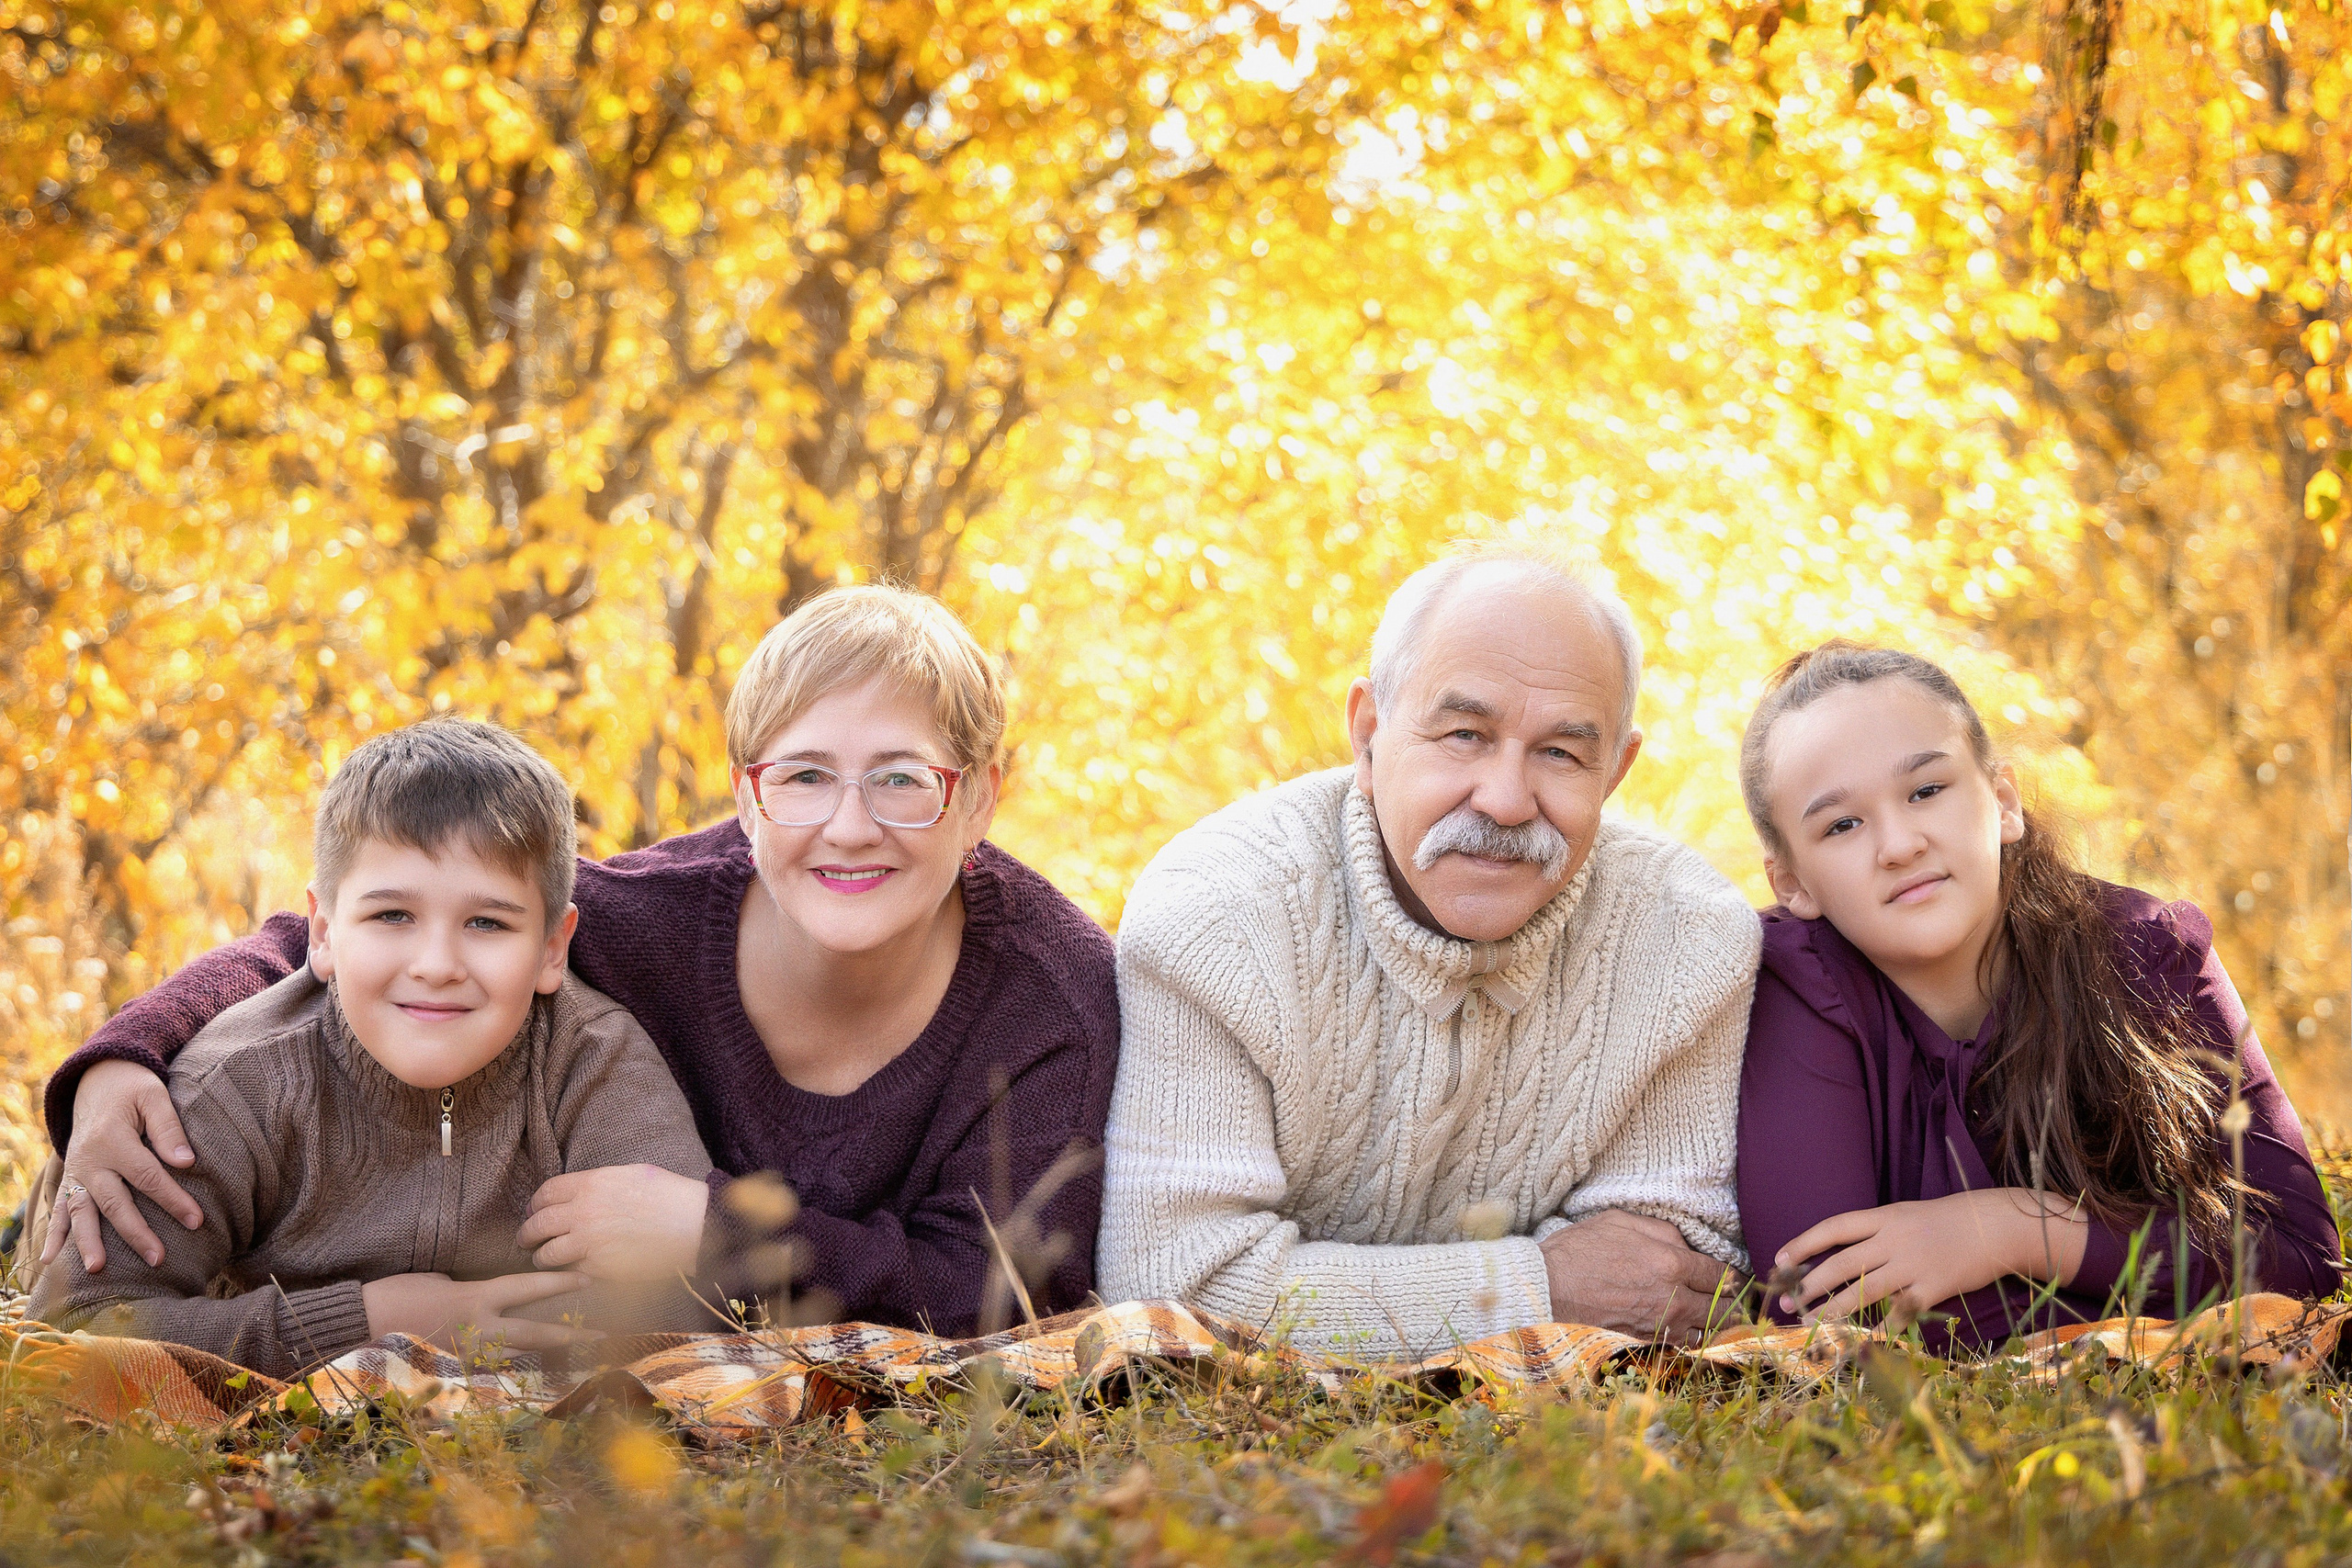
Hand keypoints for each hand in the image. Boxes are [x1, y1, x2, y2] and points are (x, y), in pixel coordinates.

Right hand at [41, 1059, 203, 1272]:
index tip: (197, 1221)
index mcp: (113, 1139)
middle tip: (158, 1258)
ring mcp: (76, 1171)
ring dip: (88, 1241)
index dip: (172, 1199)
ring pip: (81, 1211)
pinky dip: (53, 1233)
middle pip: (115, 1201)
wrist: (97, 1080)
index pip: (147, 1176)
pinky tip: (49, 1260)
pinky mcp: (70, 1177)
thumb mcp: (154, 1095)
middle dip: (136, 1232)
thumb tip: (186, 1162)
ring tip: (98, 1269)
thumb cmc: (133, 1089)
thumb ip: (169, 1127)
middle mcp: (90, 1160)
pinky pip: (58, 1208)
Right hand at [361, 1270, 598, 1352]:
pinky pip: (491, 1372)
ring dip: (546, 1358)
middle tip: (603, 1335)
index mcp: (476, 1298)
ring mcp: (468, 1355)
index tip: (586, 1280)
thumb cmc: (396, 1294)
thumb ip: (472, 1290)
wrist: (361, 1325)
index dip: (559, 1284)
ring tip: (578, 1358)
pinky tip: (533, 1375)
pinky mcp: (455, 1373)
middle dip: (571, 1334)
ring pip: (518, 1358)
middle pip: (536, 1333)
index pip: (528, 1289)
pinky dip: (512, 1372)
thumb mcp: (441, 1281)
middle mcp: (479, 1329)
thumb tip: (490, 1297)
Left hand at [515, 1164, 708, 1282]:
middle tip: (527, 1240)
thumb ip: (599, 1183)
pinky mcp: (599, 1268)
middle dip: (527, 1235)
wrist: (694, 1224)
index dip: (534, 1204)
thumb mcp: (631, 1174)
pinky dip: (567, 1273)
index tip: (533, 1212)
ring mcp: (589, 1242)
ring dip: (541, 1259)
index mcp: (591, 1184)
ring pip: (546, 1254)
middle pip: (537, 1225)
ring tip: (545, 1260)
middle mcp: (583, 1212)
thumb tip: (578, 1192)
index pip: (545, 1193)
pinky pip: (570, 1272)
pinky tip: (573, 1271)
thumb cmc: (669, 1196)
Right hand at [1539, 1210, 1748, 1343]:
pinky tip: (1693, 1330)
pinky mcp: (1646, 1341)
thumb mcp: (1620, 1221)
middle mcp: (1673, 1298)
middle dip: (1734, 1304)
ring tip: (1723, 1319)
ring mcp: (1660, 1325)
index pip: (1721, 1274)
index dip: (1733, 1276)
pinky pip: (1683, 1343)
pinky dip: (1693, 1338)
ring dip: (1718, 1324)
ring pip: (1708, 1331)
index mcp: (1671, 1263)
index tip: (1736, 1278)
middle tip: (1738, 1301)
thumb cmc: (1579, 1250)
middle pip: (1723, 1307)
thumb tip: (1686, 1245)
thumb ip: (1662, 1230)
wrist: (1547, 1289)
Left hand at [1777, 1188, 2090, 1323]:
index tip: (1780, 1259)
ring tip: (1809, 1322)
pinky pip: (1900, 1312)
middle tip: (1786, 1302)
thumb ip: (1878, 1232)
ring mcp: (1914, 1264)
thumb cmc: (1951, 1220)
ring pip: (1863, 1290)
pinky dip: (1880, 1327)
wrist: (1997, 1226)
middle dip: (1809, 1284)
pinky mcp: (1934, 1288)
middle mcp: (1894, 1239)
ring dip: (1833, 1309)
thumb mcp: (1908, 1214)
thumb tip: (1843, 1252)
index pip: (1833, 1228)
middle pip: (1841, 1264)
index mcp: (1885, 1217)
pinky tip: (1861, 1341)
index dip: (1804, 1243)